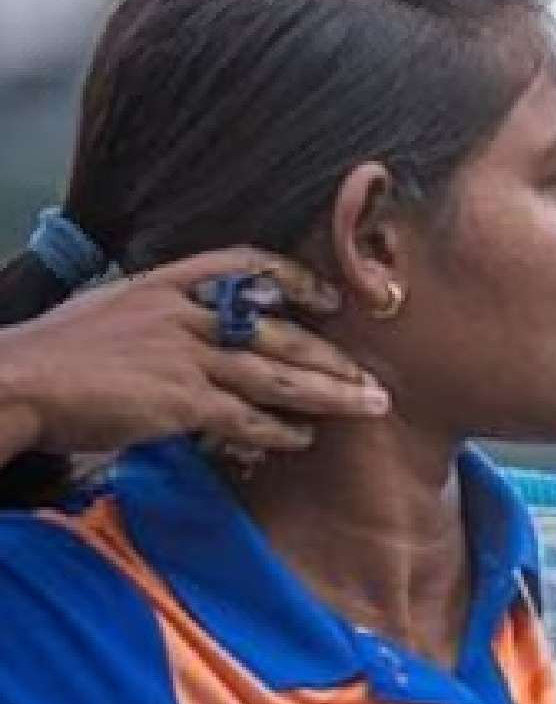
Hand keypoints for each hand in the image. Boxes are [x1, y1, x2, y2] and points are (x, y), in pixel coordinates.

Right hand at [0, 247, 389, 462]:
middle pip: (277, 327)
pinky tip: (302, 439)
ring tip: (367, 405)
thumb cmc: (51, 355)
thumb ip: (152, 320)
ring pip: (275, 370)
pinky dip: (277, 428)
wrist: (16, 378)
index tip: (327, 298)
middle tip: (372, 375)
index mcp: (164, 283)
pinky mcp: (179, 399)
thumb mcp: (106, 314)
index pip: (244, 265)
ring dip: (327, 390)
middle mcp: (183, 312)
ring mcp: (184, 354)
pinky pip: (244, 414)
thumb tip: (173, 338)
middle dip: (331, 353)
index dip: (294, 279)